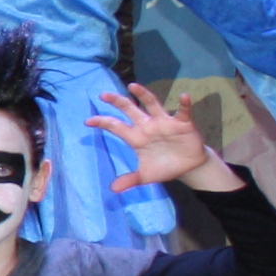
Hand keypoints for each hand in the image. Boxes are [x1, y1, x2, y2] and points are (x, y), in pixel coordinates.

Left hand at [89, 80, 224, 195]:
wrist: (187, 167)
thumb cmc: (164, 167)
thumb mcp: (145, 176)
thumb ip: (130, 180)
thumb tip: (112, 189)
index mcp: (136, 137)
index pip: (116, 127)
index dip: (103, 122)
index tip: (87, 121)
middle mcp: (148, 126)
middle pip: (130, 110)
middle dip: (118, 102)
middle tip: (103, 95)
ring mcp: (164, 123)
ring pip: (152, 105)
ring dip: (143, 95)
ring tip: (133, 86)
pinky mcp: (182, 124)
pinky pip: (183, 112)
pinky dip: (184, 104)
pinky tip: (184, 96)